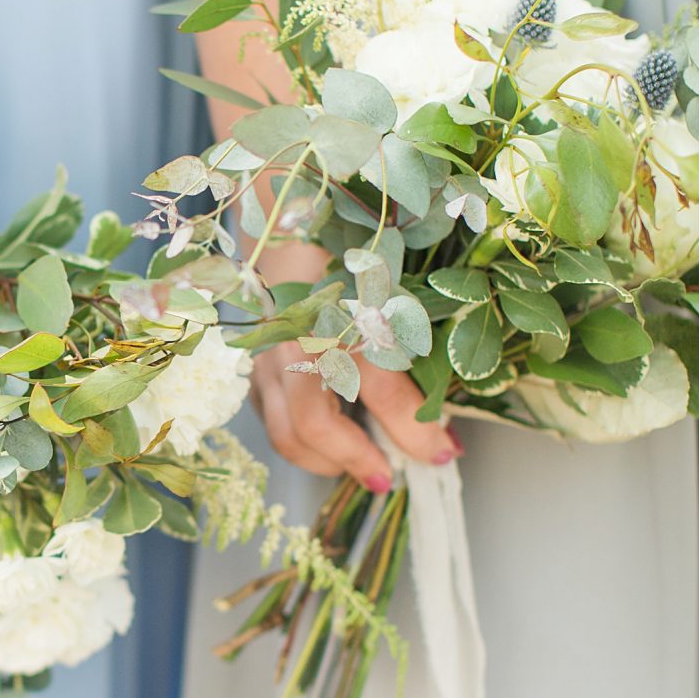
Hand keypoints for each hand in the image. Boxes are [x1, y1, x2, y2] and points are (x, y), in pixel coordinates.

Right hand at [252, 241, 461, 488]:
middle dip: (359, 459)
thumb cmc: (351, 254)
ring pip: (286, 432)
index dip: (416, 429)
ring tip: (362, 466)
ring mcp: (266, 357)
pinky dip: (304, 441)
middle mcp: (294, 341)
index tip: (444, 451)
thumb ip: (414, 351)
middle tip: (393, 475)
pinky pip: (274, 419)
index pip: (381, 389)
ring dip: (327, 460)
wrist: (288, 222)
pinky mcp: (254, 367)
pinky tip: (333, 442)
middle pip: (316, 425)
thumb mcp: (393, 291)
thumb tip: (440, 420)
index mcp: (339, 314)